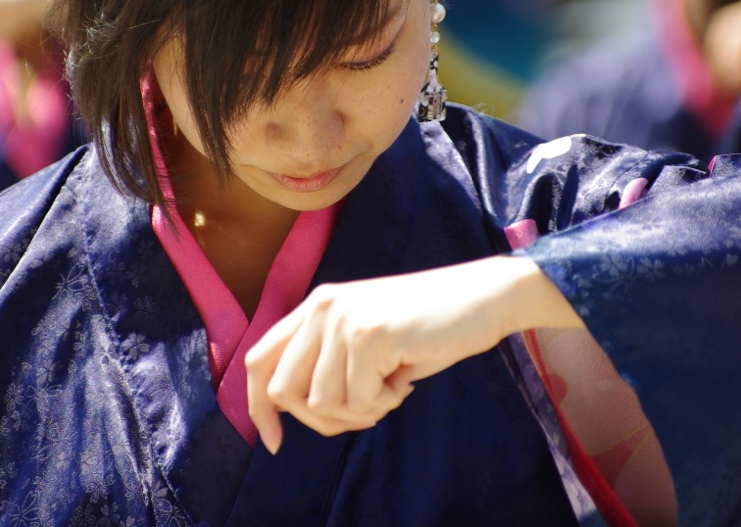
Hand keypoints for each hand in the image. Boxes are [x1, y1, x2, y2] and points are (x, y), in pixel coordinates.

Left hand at [245, 256, 580, 452]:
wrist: (482, 298)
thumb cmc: (428, 327)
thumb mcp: (365, 340)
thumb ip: (327, 365)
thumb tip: (296, 412)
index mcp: (315, 305)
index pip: (258, 360)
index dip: (258, 408)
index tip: (275, 442)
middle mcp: (321, 307)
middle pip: (282, 392)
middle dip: (321, 420)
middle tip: (367, 408)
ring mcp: (342, 319)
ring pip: (321, 405)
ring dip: (360, 411)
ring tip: (391, 384)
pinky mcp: (369, 335)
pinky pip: (359, 403)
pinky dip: (384, 404)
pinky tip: (405, 379)